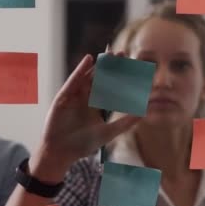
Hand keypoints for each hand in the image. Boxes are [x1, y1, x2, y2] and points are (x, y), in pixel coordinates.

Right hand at [29, 52, 139, 182]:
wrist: (61, 152)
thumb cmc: (82, 144)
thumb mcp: (108, 132)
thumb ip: (125, 123)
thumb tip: (144, 114)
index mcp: (97, 105)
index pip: (111, 88)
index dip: (120, 79)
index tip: (132, 69)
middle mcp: (86, 97)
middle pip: (101, 78)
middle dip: (111, 67)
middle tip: (124, 54)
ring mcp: (74, 96)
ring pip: (88, 76)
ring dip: (98, 65)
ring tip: (110, 54)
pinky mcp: (64, 97)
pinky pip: (73, 80)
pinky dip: (80, 70)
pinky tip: (89, 60)